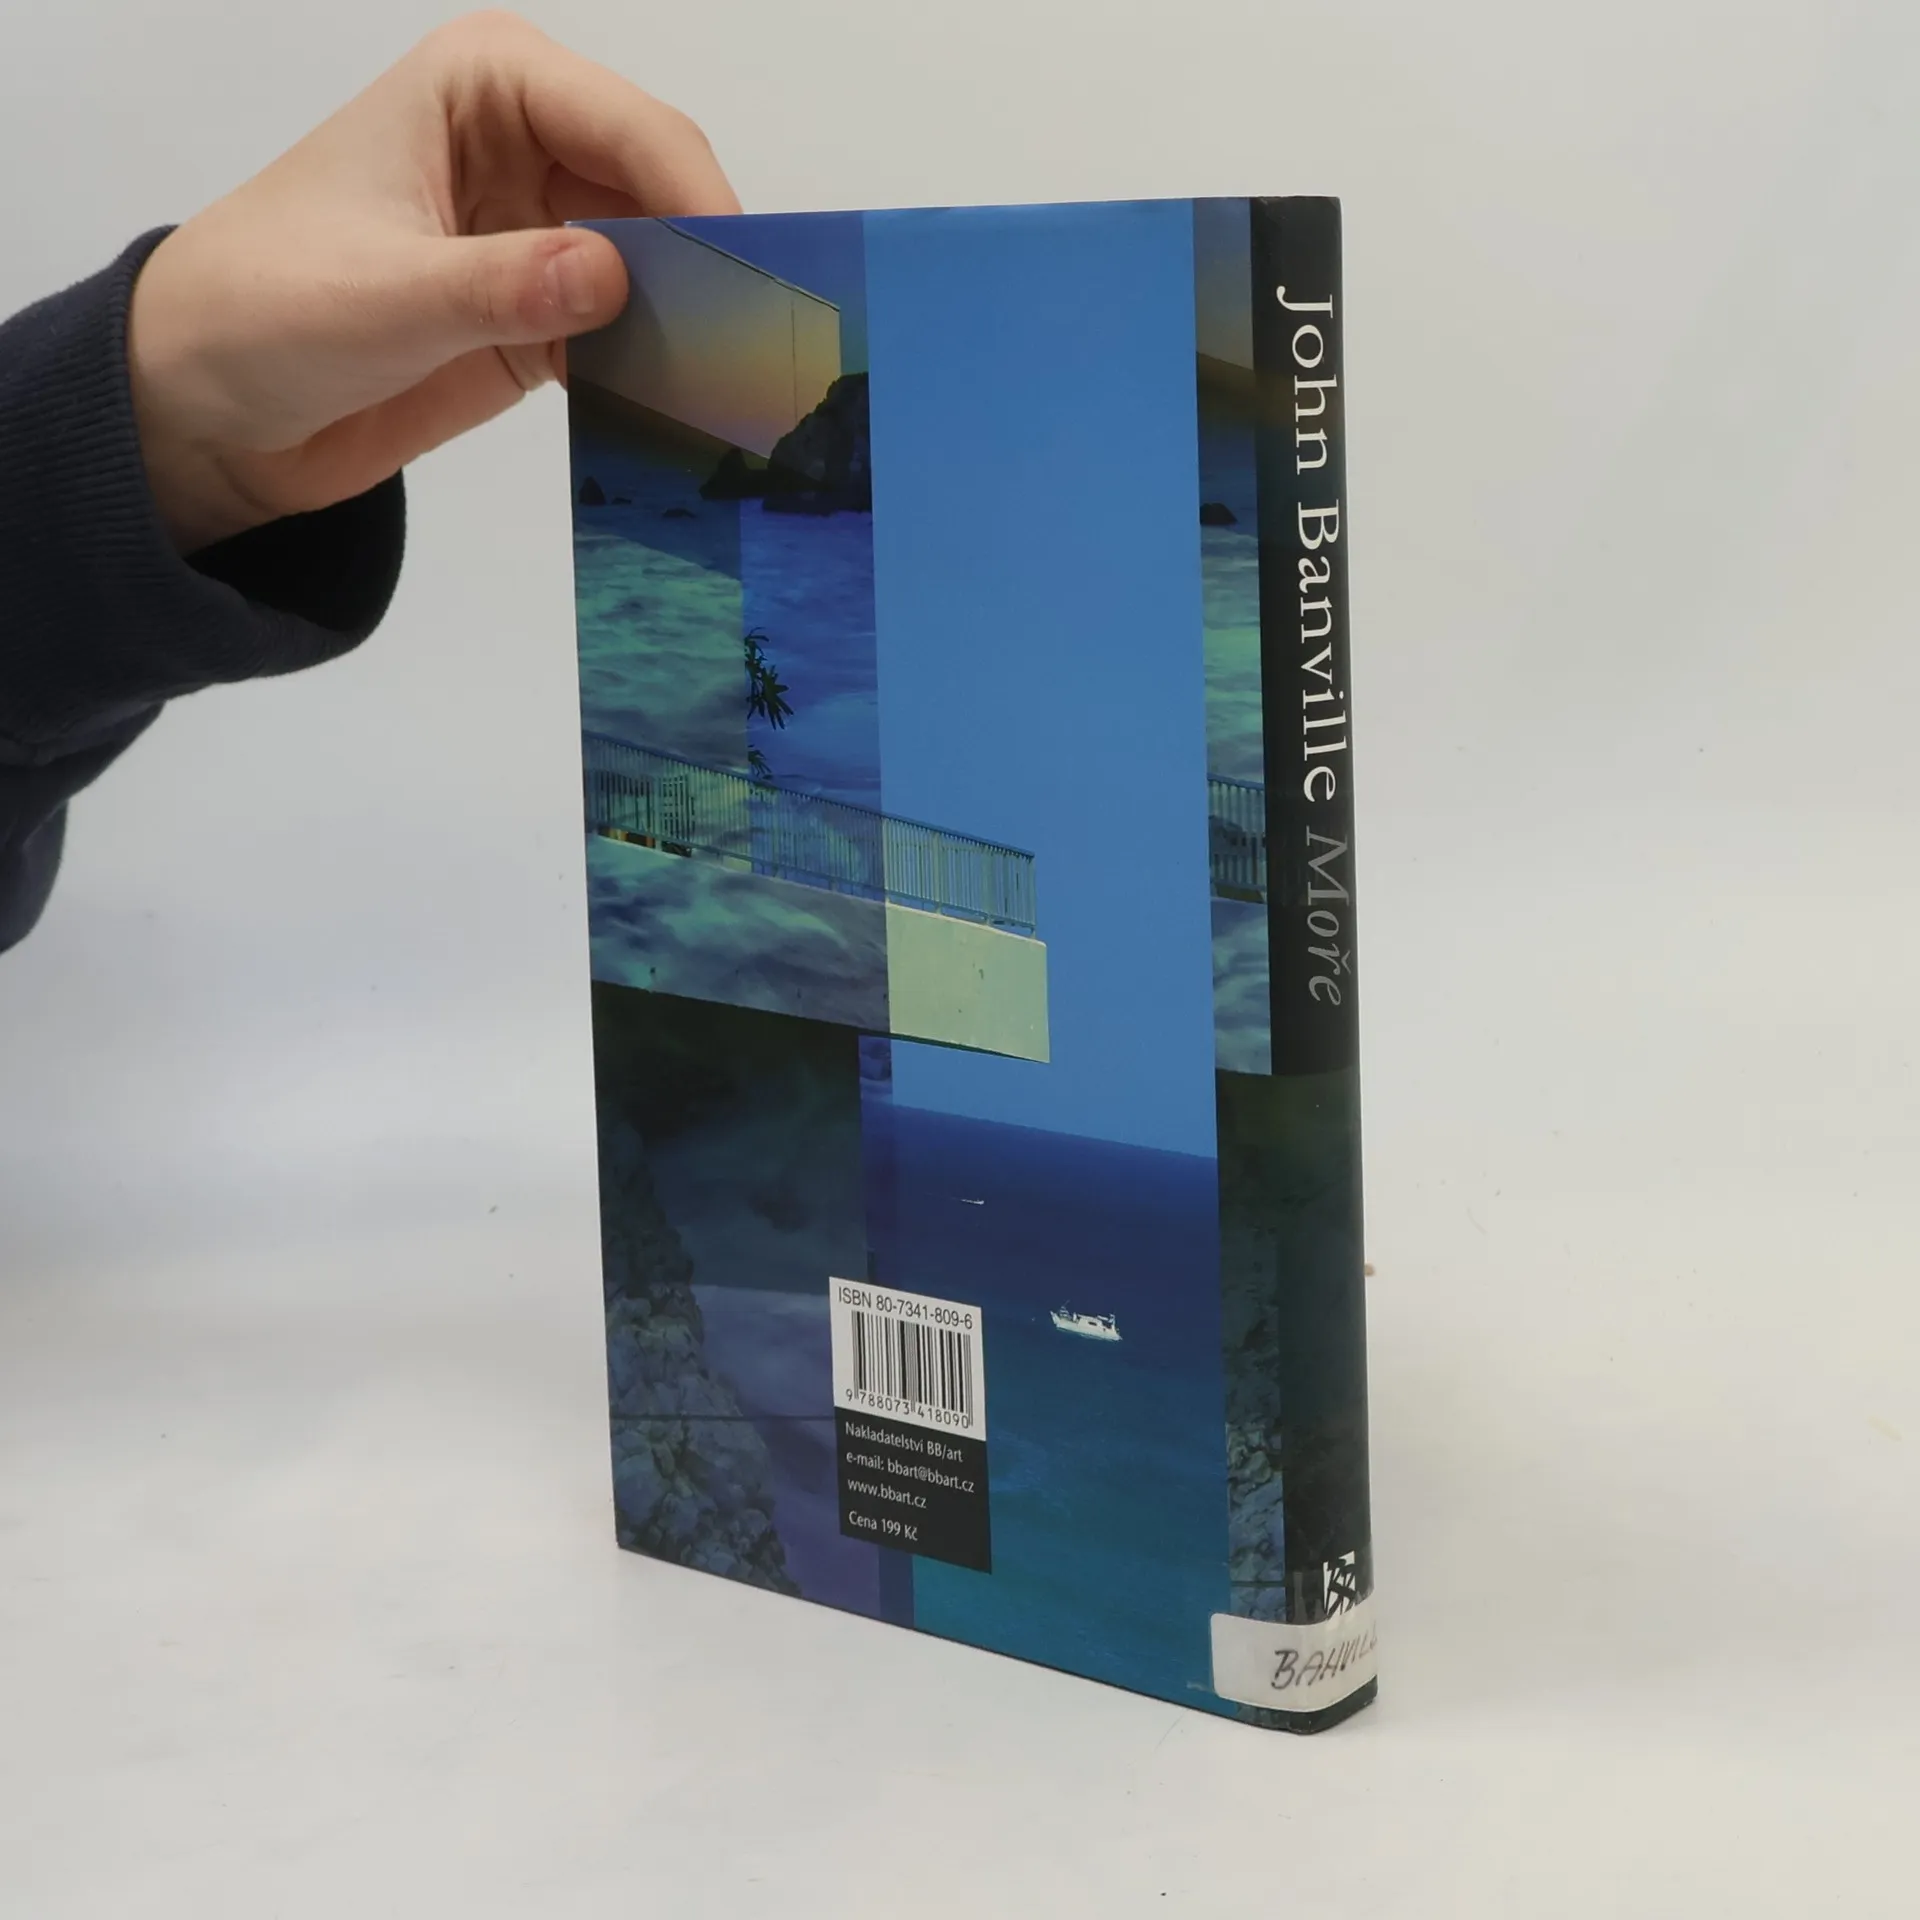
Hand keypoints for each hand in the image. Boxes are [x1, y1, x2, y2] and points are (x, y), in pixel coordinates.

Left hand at [126, 11, 737, 553]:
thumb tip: (613, 276)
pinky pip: (634, 331)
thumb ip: (499, 286)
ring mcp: (544, 233)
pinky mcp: (549, 315)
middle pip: (661, 190)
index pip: (628, 126)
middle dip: (711, 259)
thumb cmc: (263, 312)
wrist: (210, 405)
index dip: (691, 197)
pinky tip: (691, 413)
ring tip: (742, 388)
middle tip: (760, 343)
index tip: (740, 280)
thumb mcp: (381, 296)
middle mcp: (531, 144)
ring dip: (697, 321)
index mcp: (487, 87)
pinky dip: (662, 368)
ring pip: (661, 264)